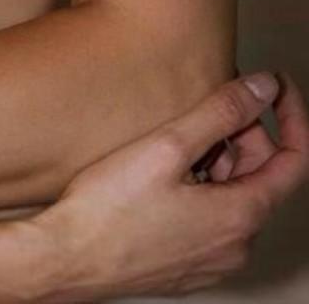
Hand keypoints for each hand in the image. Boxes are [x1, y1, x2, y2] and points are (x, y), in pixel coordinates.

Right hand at [27, 71, 308, 301]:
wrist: (66, 260)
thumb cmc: (108, 208)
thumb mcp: (167, 147)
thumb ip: (220, 113)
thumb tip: (264, 88)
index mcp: (240, 217)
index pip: (295, 161)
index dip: (292, 117)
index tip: (274, 86)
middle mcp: (236, 245)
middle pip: (262, 176)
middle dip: (243, 133)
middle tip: (207, 99)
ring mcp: (212, 259)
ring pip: (234, 196)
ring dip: (218, 159)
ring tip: (177, 132)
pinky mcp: (187, 264)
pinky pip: (212, 218)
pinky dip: (202, 185)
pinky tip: (164, 168)